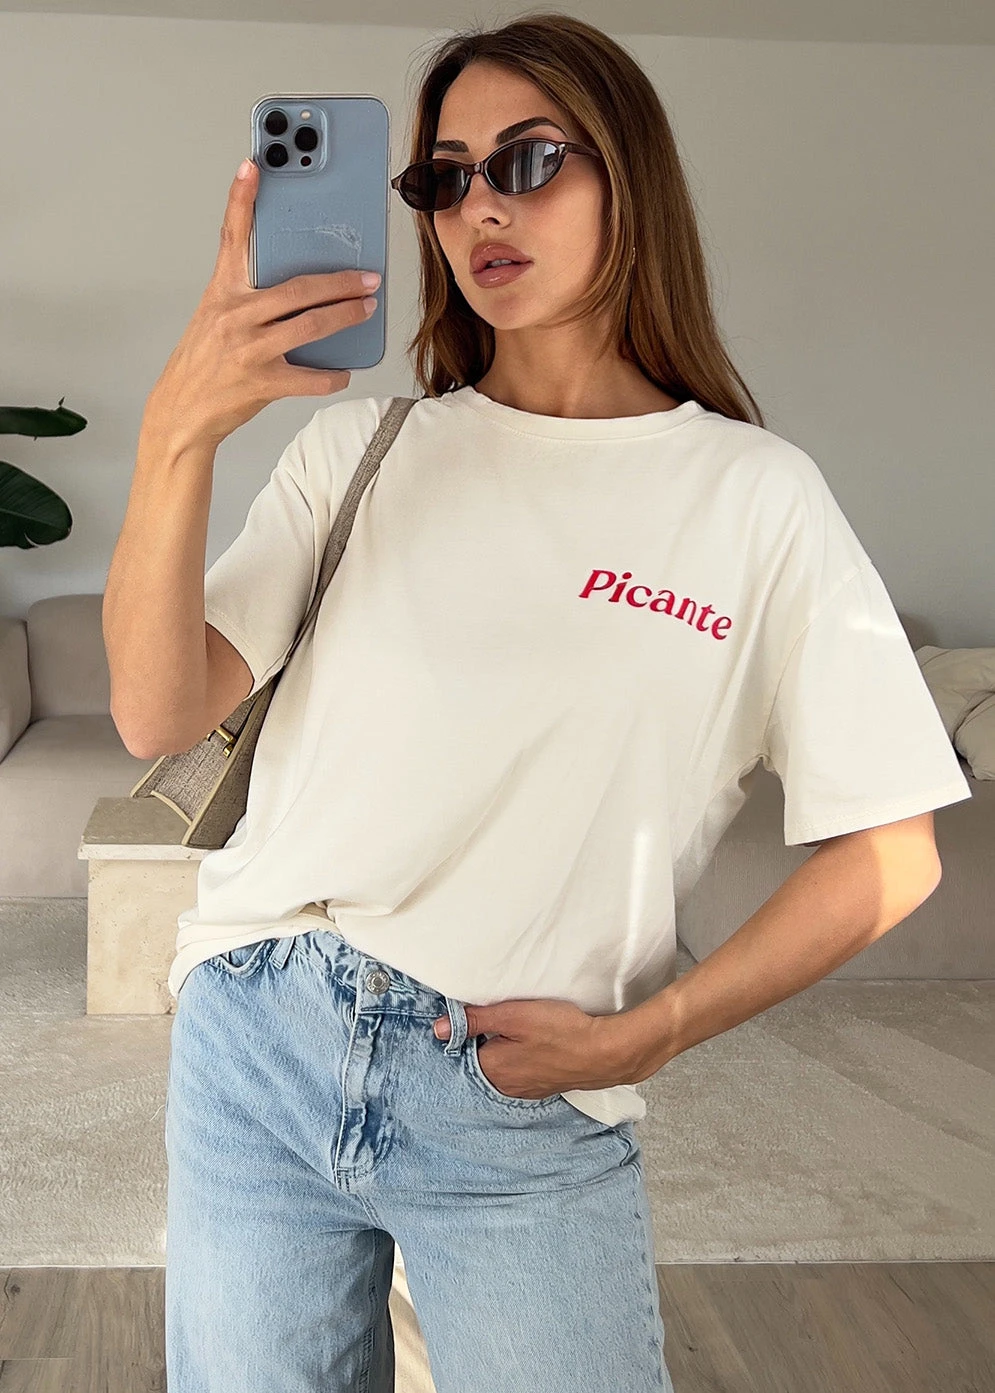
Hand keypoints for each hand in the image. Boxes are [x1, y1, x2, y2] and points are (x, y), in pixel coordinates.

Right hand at [145, 157, 379, 451]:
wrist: (182, 412)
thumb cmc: (203, 362)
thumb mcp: (215, 317)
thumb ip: (247, 296)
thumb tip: (296, 286)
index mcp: (222, 292)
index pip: (231, 237)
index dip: (242, 200)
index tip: (254, 166)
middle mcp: (235, 316)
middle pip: (297, 288)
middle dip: (339, 282)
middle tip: (368, 277)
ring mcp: (249, 349)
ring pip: (310, 326)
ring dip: (346, 316)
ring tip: (367, 309)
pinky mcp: (262, 382)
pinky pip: (310, 377)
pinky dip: (332, 375)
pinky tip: (343, 370)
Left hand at [432, 997, 635, 1098]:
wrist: (602, 1052)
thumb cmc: (559, 1032)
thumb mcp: (512, 1016)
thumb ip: (474, 1020)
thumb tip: (439, 1028)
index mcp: (491, 1069)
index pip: (463, 1049)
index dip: (468, 1028)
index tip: (479, 1013)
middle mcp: (504, 1086)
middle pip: (482, 1058)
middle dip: (486, 1040)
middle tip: (504, 1018)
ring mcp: (525, 1090)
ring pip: (502, 1065)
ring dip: (505, 1048)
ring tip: (522, 1029)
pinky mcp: (542, 1086)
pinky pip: (521, 1071)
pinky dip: (522, 1057)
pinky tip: (535, 1044)